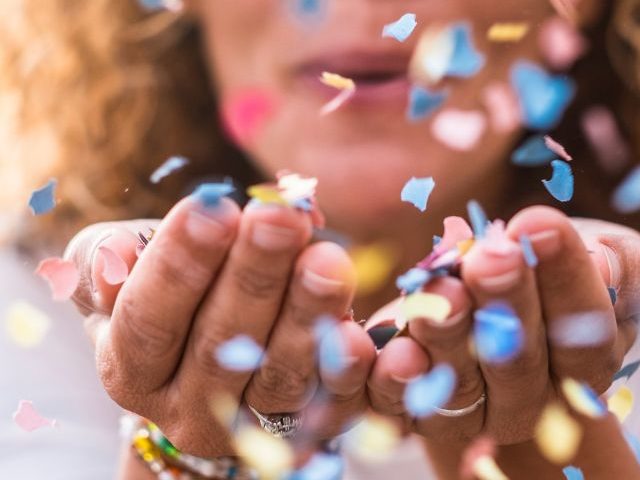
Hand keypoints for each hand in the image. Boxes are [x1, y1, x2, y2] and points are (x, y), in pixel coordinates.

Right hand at [65, 196, 374, 455]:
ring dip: (307, 315)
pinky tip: (360, 330)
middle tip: (281, 217)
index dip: (178, 266)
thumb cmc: (168, 295)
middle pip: (220, 347)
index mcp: (131, 370)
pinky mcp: (306, 430)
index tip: (213, 208)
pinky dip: (346, 369)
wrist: (213, 357)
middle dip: (254, 276)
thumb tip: (117, 252)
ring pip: (280, 377)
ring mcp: (249, 428)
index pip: (147, 319)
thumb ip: (106, 260)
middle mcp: (187, 410)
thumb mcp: (122, 275)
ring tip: (328, 258)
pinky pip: (331, 405)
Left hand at [365, 206, 639, 444]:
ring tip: (440, 288)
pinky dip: (392, 381)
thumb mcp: (608, 253)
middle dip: (505, 303)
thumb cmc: (555, 266)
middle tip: (491, 255)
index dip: (566, 278)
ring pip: (460, 385)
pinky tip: (389, 351)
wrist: (494, 291)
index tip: (539, 223)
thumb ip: (621, 263)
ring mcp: (474, 410)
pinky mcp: (416, 408)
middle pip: (520, 362)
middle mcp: (533, 398)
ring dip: (448, 336)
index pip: (586, 330)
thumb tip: (604, 263)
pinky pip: (401, 407)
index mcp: (588, 360)